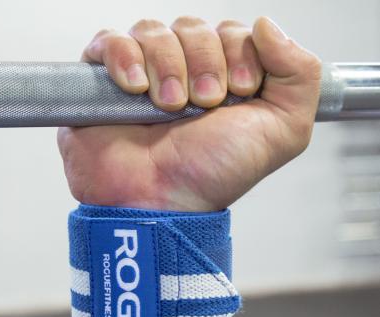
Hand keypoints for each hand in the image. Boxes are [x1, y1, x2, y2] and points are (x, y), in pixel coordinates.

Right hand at [58, 16, 320, 211]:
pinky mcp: (105, 83)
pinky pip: (110, 42)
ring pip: (154, 31)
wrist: (161, 201)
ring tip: (170, 107)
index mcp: (225, 80)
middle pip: (194, 27)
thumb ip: (300, 75)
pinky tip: (135, 88)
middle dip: (204, 63)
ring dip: (168, 65)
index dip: (239, 54)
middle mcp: (185, 74)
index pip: (233, 31)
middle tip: (202, 105)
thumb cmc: (212, 175)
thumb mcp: (282, 131)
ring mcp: (144, 76)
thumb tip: (267, 26)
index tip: (237, 93)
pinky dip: (124, 57)